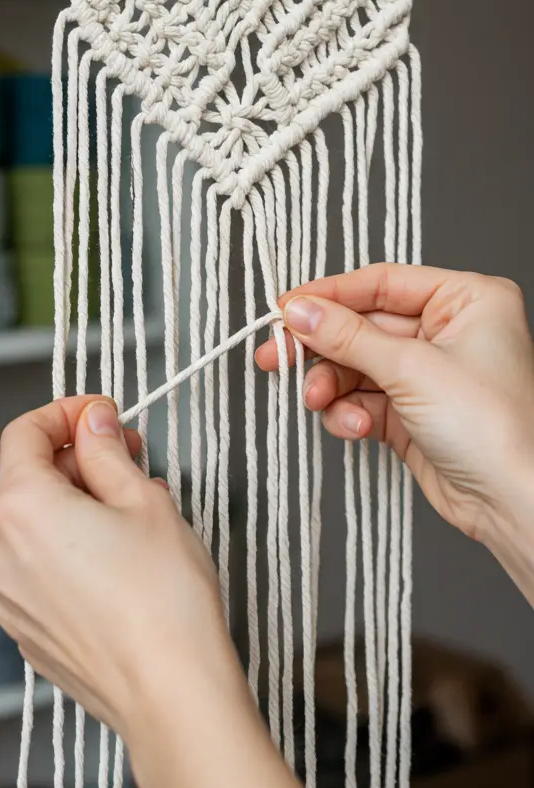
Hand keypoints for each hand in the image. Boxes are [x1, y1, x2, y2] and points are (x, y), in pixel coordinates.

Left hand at [0, 394, 235, 741]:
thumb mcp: (144, 500)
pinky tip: (124, 562)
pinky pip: (43, 573)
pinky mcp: (28, 635)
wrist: (172, 696)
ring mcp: (9, 600)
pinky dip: (74, 554)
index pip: (22, 434)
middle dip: (79, 463)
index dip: (63, 413)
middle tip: (134, 459)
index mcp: (21, 509)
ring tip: (139, 515)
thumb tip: (92, 424)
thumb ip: (107, 452)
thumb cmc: (164, 598)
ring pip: (38, 530)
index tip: (100, 414)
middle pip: (29, 482)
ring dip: (80, 510)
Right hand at [256, 264, 533, 597]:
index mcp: (467, 299)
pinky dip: (350, 412)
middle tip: (277, 356)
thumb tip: (299, 311)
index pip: (382, 283)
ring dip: (332, 385)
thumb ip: (348, 336)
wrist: (516, 504)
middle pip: (363, 326)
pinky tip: (355, 427)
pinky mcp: (414, 414)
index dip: (330, 295)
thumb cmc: (494, 427)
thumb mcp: (411, 369)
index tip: (285, 309)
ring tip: (318, 401)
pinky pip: (365, 400)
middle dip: (322, 348)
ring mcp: (431, 374)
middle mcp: (450, 331)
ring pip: (357, 366)